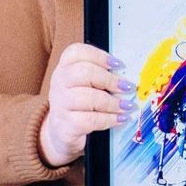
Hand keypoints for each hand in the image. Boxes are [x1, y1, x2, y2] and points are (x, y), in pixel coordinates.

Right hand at [38, 43, 125, 167]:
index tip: (117, 64)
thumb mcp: (86, 86)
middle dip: (110, 80)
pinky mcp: (65, 125)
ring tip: (126, 106)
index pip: (76, 52)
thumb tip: (126, 76)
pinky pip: (90, 120)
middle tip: (126, 87)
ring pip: (87, 97)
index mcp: (64, 68)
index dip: (99, 56)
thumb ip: (101, 77)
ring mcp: (59, 105)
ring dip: (112, 102)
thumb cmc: (80, 106)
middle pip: (83, 72)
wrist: (62, 133)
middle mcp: (58, 83)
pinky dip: (109, 119)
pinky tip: (119, 119)